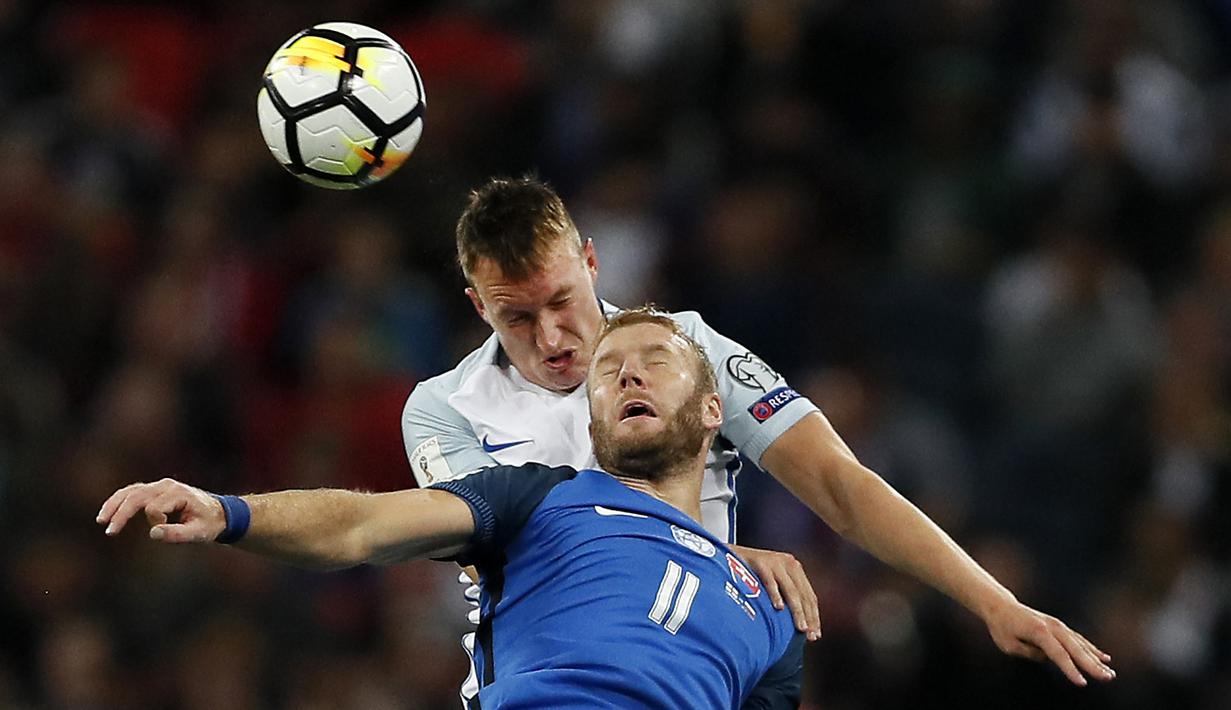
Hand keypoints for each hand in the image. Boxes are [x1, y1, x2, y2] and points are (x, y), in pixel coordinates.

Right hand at [96, 478, 226, 543]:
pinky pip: (132, 492)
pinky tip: (108, 512)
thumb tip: (152, 533)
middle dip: (121, 513)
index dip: (155, 522)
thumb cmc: (209, 523)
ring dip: (114, 504)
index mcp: (178, 493)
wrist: (219, 513)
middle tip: (110, 531)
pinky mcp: (154, 490)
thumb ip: (177, 534)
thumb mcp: (198, 533)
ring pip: (131, 491)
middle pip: (137, 496)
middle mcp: (166, 486)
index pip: (154, 508)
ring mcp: (159, 486)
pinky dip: (119, 501)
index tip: (163, 529)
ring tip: (101, 520)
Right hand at [730, 544, 820, 640]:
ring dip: (797, 610)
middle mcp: (788, 563)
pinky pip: (770, 580)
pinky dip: (775, 594)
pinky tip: (779, 608)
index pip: (810, 596)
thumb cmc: (750, 574)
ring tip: (800, 627)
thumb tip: (800, 624)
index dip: (814, 616)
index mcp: (794, 569)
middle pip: (803, 594)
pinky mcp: (760, 562)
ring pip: (791, 589)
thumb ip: (786, 595)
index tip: (816, 635)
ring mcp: (774, 561)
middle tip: (810, 636)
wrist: (726, 554)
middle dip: (808, 617)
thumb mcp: (774, 581)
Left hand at [984, 599, 1114, 685]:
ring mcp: (1058, 626)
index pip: (1057, 654)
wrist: (1002, 607)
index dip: (1070, 670)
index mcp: (1039, 632)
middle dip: (1092, 665)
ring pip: (1081, 645)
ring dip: (1096, 659)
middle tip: (1107, 678)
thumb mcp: (1009, 644)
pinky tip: (1104, 658)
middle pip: (1075, 649)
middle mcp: (1052, 627)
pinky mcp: (1060, 627)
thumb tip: (1049, 658)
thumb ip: (1030, 652)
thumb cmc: (1002, 627)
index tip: (1082, 683)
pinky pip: (1079, 639)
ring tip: (1110, 673)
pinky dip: (1092, 649)